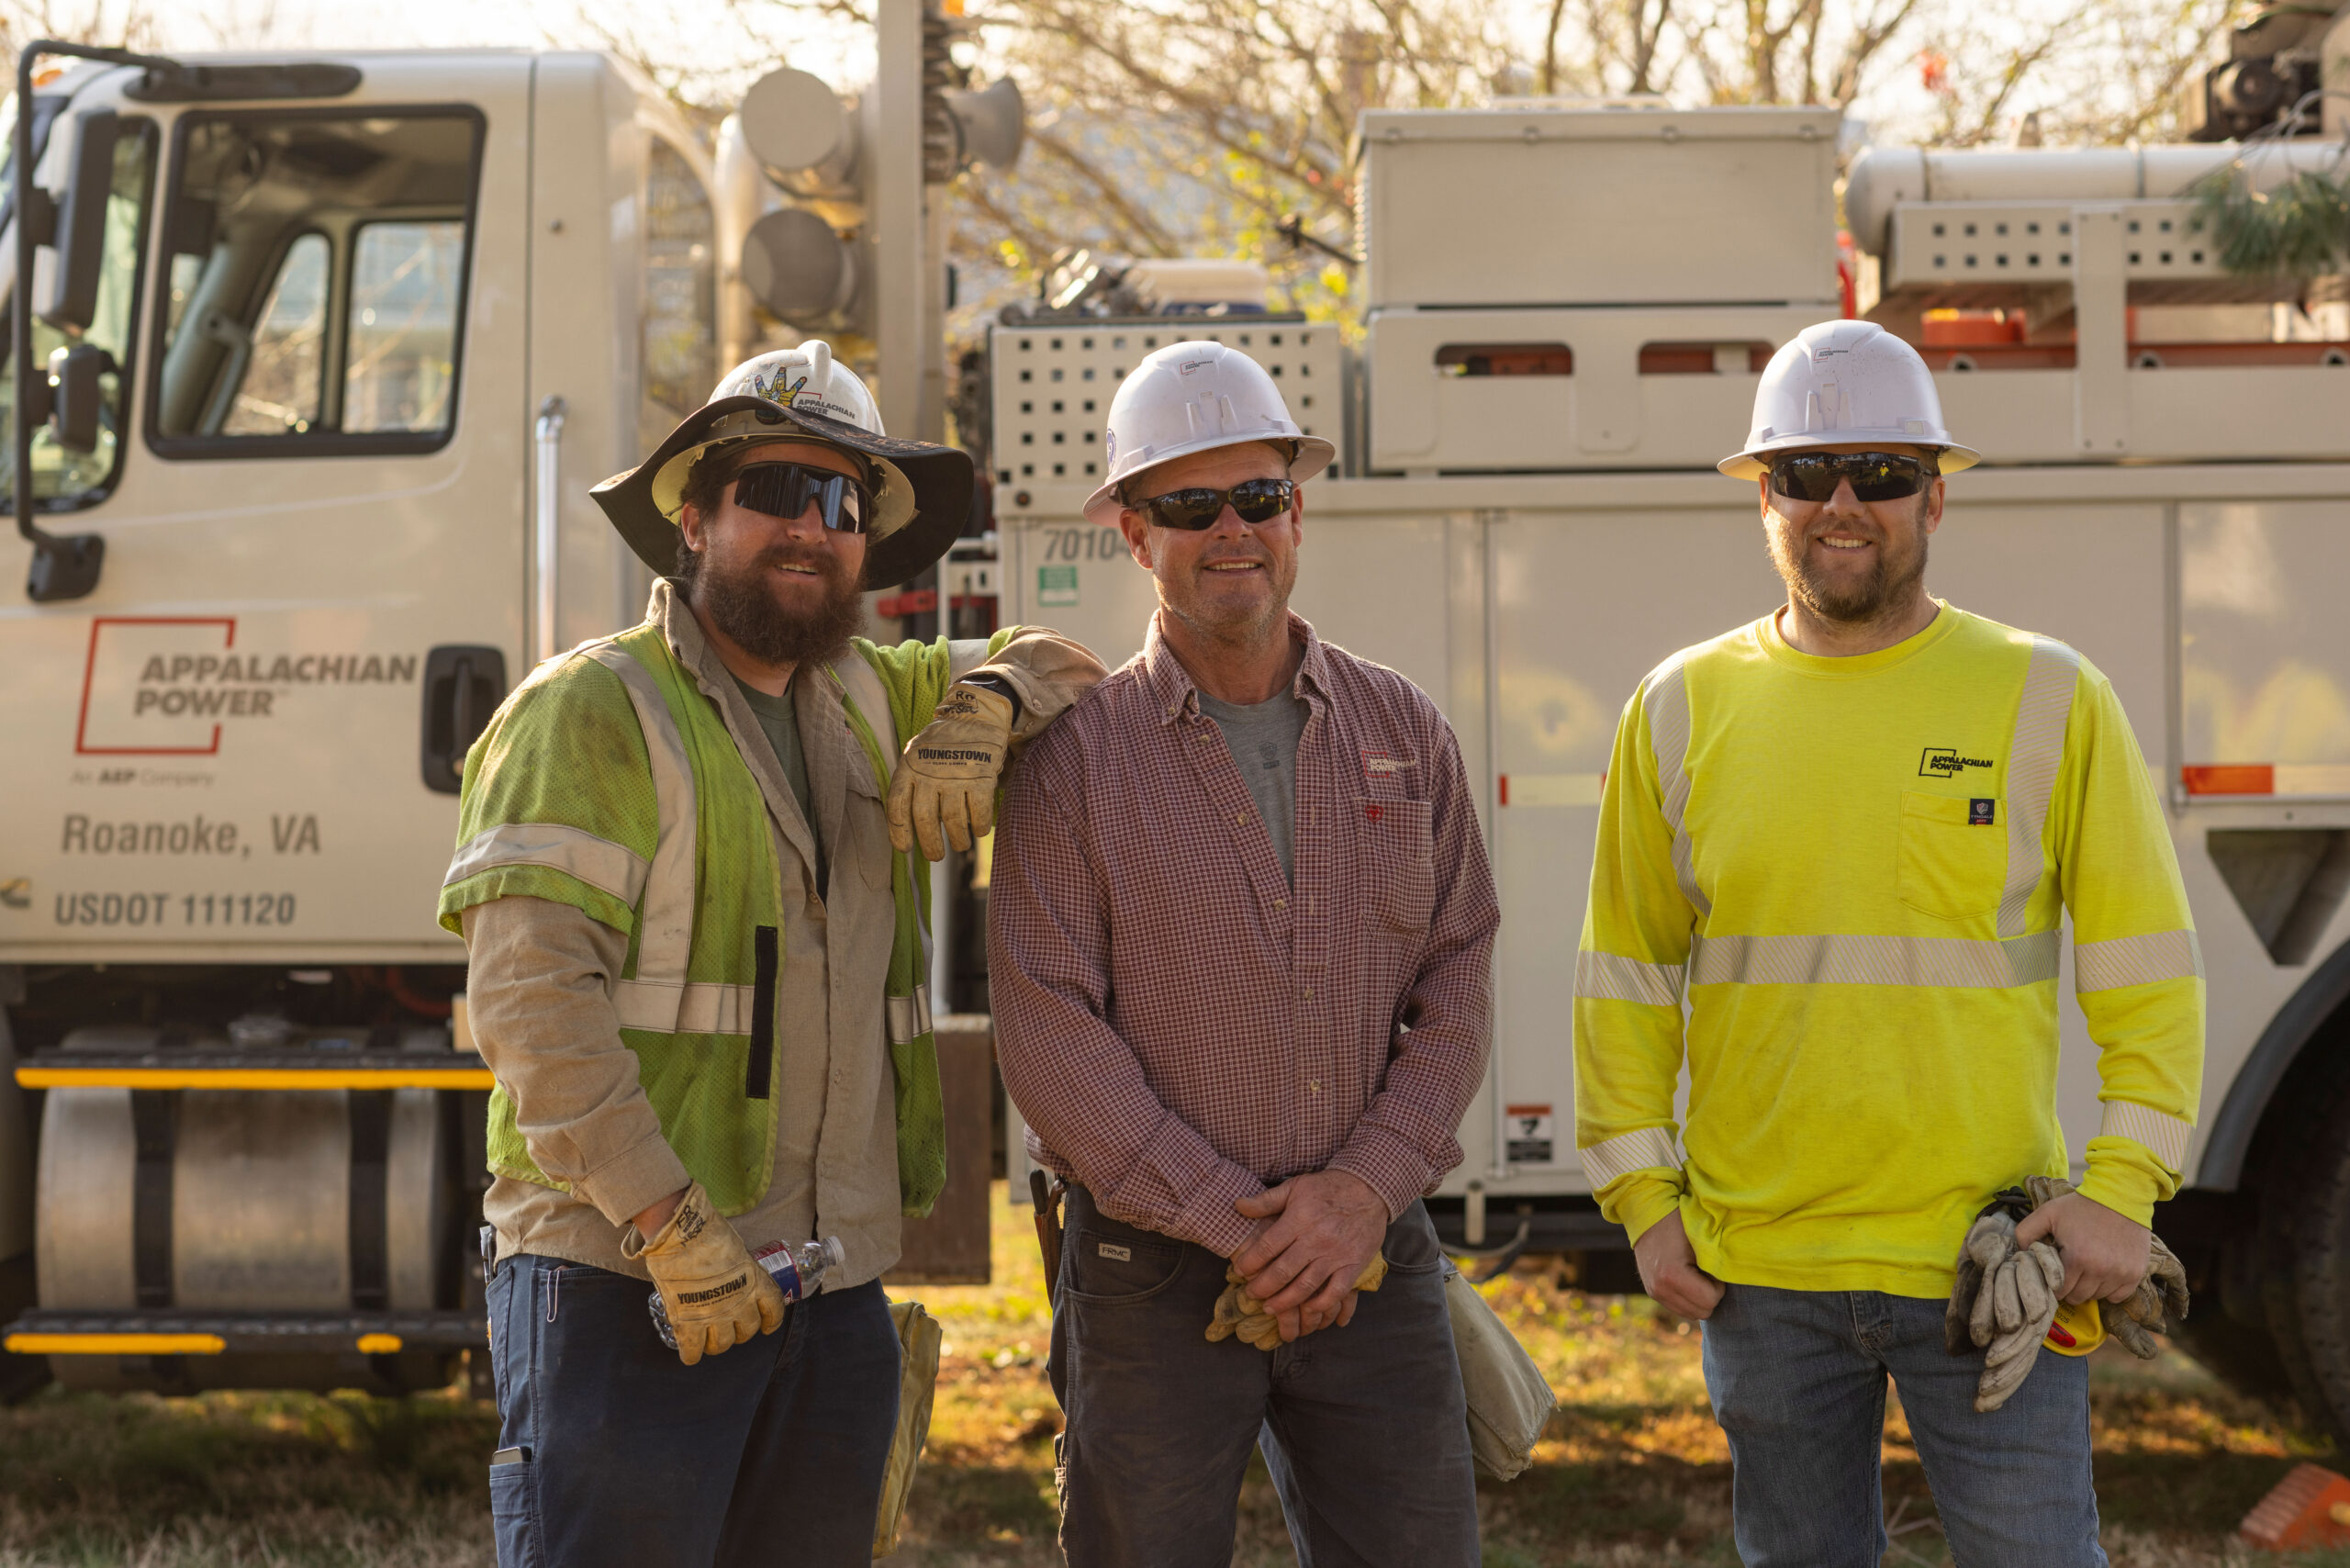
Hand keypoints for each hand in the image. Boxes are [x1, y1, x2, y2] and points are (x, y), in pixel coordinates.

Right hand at [622, 1180, 784, 1365]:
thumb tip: (728, 1272)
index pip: (773, 1309)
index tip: (767, 1326)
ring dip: (716, 1345)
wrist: (682, 1234)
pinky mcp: (689, 1323)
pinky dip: (692, 1355)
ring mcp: (715, 1316)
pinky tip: (691, 1354)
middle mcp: (740, 1303)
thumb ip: (736, 1268)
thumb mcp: (736, 1250)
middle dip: (739, 1333)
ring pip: (722, 1344)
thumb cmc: (707, 1232)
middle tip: (729, 1329)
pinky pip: (693, 1351)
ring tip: (708, 1341)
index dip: (771, 1320)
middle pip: (746, 1331)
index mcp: (756, 1282)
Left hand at [887, 681, 1014, 859]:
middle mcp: (930, 773)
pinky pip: (979, 812)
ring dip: (958, 839)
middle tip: (936, 856)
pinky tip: (979, 829)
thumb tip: (908, 825)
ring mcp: (956, 775)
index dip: (899, 832)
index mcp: (909, 767)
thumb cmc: (943, 743)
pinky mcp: (981, 777)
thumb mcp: (917, 754)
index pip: (897, 806)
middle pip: (924, 818)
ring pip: (953, 820)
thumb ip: (911, 782)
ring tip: (959, 844)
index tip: (905, 849)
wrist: (976, 717)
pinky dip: (980, 826)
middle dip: (930, 844)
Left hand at [1231, 1171, 1388, 1339]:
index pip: (1266, 1247)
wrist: (1370, 1188)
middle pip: (1282, 1272)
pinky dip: (1321, 1304)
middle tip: (1251, 1294)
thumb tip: (1238, 1206)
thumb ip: (1266, 1200)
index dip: (1249, 1262)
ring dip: (1285, 1302)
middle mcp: (1315, 1239)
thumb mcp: (1295, 1186)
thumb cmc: (1328, 1187)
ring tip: (1270, 1308)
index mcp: (1298, 1219)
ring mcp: (1335, 1254)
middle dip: (1262, 1287)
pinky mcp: (1353, 1265)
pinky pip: (1335, 1292)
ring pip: (1305, 1286)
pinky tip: (1308, 1309)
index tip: (1239, 1270)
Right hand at [1633, 1209, 1724, 1320]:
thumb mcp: (1701, 1241)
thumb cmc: (1679, 1223)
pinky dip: (1688, 1298)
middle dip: (1709, 1295)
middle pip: (1701, 1312)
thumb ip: (1716, 1264)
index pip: (1710, 1301)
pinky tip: (1686, 1279)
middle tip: (1705, 1272)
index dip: (1718, 1286)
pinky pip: (1679, 1308)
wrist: (1647, 1214)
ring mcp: (1654, 1292)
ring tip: (1695, 1275)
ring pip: (1691, 1314)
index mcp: (1672, 1276)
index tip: (1712, 1268)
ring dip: (1698, 1298)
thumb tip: (1730, 1284)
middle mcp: (1660, 1289)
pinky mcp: (1652, 1293)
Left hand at [2014, 1191, 2150, 1305]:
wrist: (2121, 1196)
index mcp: (2077, 1258)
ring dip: (2089, 1287)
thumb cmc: (2081, 1206)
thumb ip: (2026, 1232)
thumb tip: (2021, 1254)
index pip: (2059, 1290)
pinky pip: (2119, 1296)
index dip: (2053, 1283)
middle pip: (2078, 1297)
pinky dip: (2110, 1289)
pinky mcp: (2135, 1274)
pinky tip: (2103, 1273)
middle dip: (2070, 1287)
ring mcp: (2120, 1273)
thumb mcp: (2047, 1212)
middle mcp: (2100, 1270)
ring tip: (2086, 1267)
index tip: (2054, 1272)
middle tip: (2069, 1270)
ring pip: (2098, 1297)